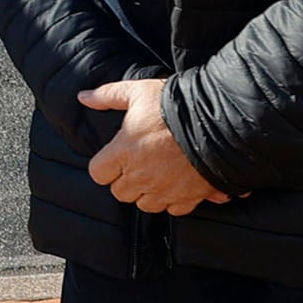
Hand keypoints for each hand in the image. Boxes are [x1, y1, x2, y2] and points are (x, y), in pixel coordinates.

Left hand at [80, 78, 229, 215]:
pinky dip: (175, 200)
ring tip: (158, 174)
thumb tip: (83, 97)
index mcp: (123, 152)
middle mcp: (140, 176)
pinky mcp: (188, 197)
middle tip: (138, 163)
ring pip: (145, 204)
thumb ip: (107, 96)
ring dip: (148, 192)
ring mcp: (164, 189)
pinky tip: (179, 184)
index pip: (98, 173)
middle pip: (120, 192)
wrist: (219, 122)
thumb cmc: (174, 106)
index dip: (105, 166)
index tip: (116, 156)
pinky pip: (173, 210)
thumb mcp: (137, 92)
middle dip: (126, 180)